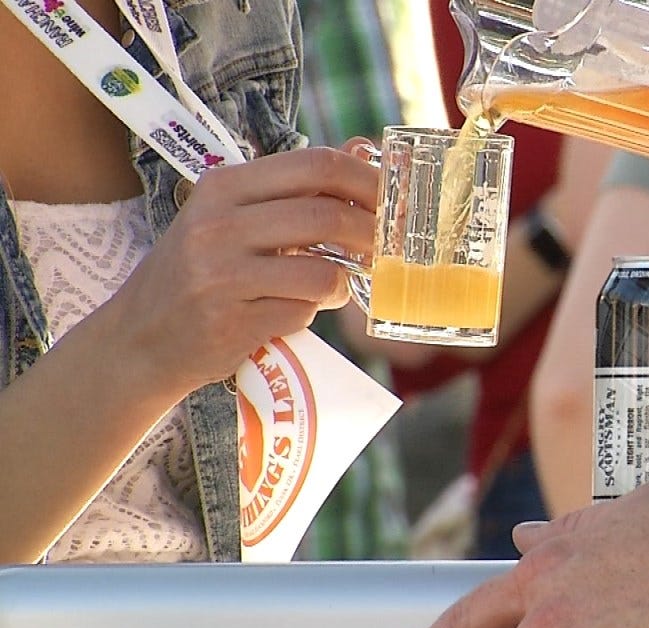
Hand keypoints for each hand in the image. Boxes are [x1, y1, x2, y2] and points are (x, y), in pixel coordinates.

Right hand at [106, 145, 377, 392]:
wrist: (139, 338)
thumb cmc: (199, 272)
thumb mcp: (232, 217)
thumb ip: (294, 189)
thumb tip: (362, 148)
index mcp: (223, 186)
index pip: (315, 165)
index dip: (366, 181)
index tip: (391, 201)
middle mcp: (217, 225)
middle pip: (326, 216)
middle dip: (371, 235)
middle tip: (385, 249)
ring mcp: (221, 276)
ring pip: (323, 273)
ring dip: (342, 284)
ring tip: (331, 288)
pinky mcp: (231, 323)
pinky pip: (303, 313)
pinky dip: (311, 314)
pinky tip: (290, 313)